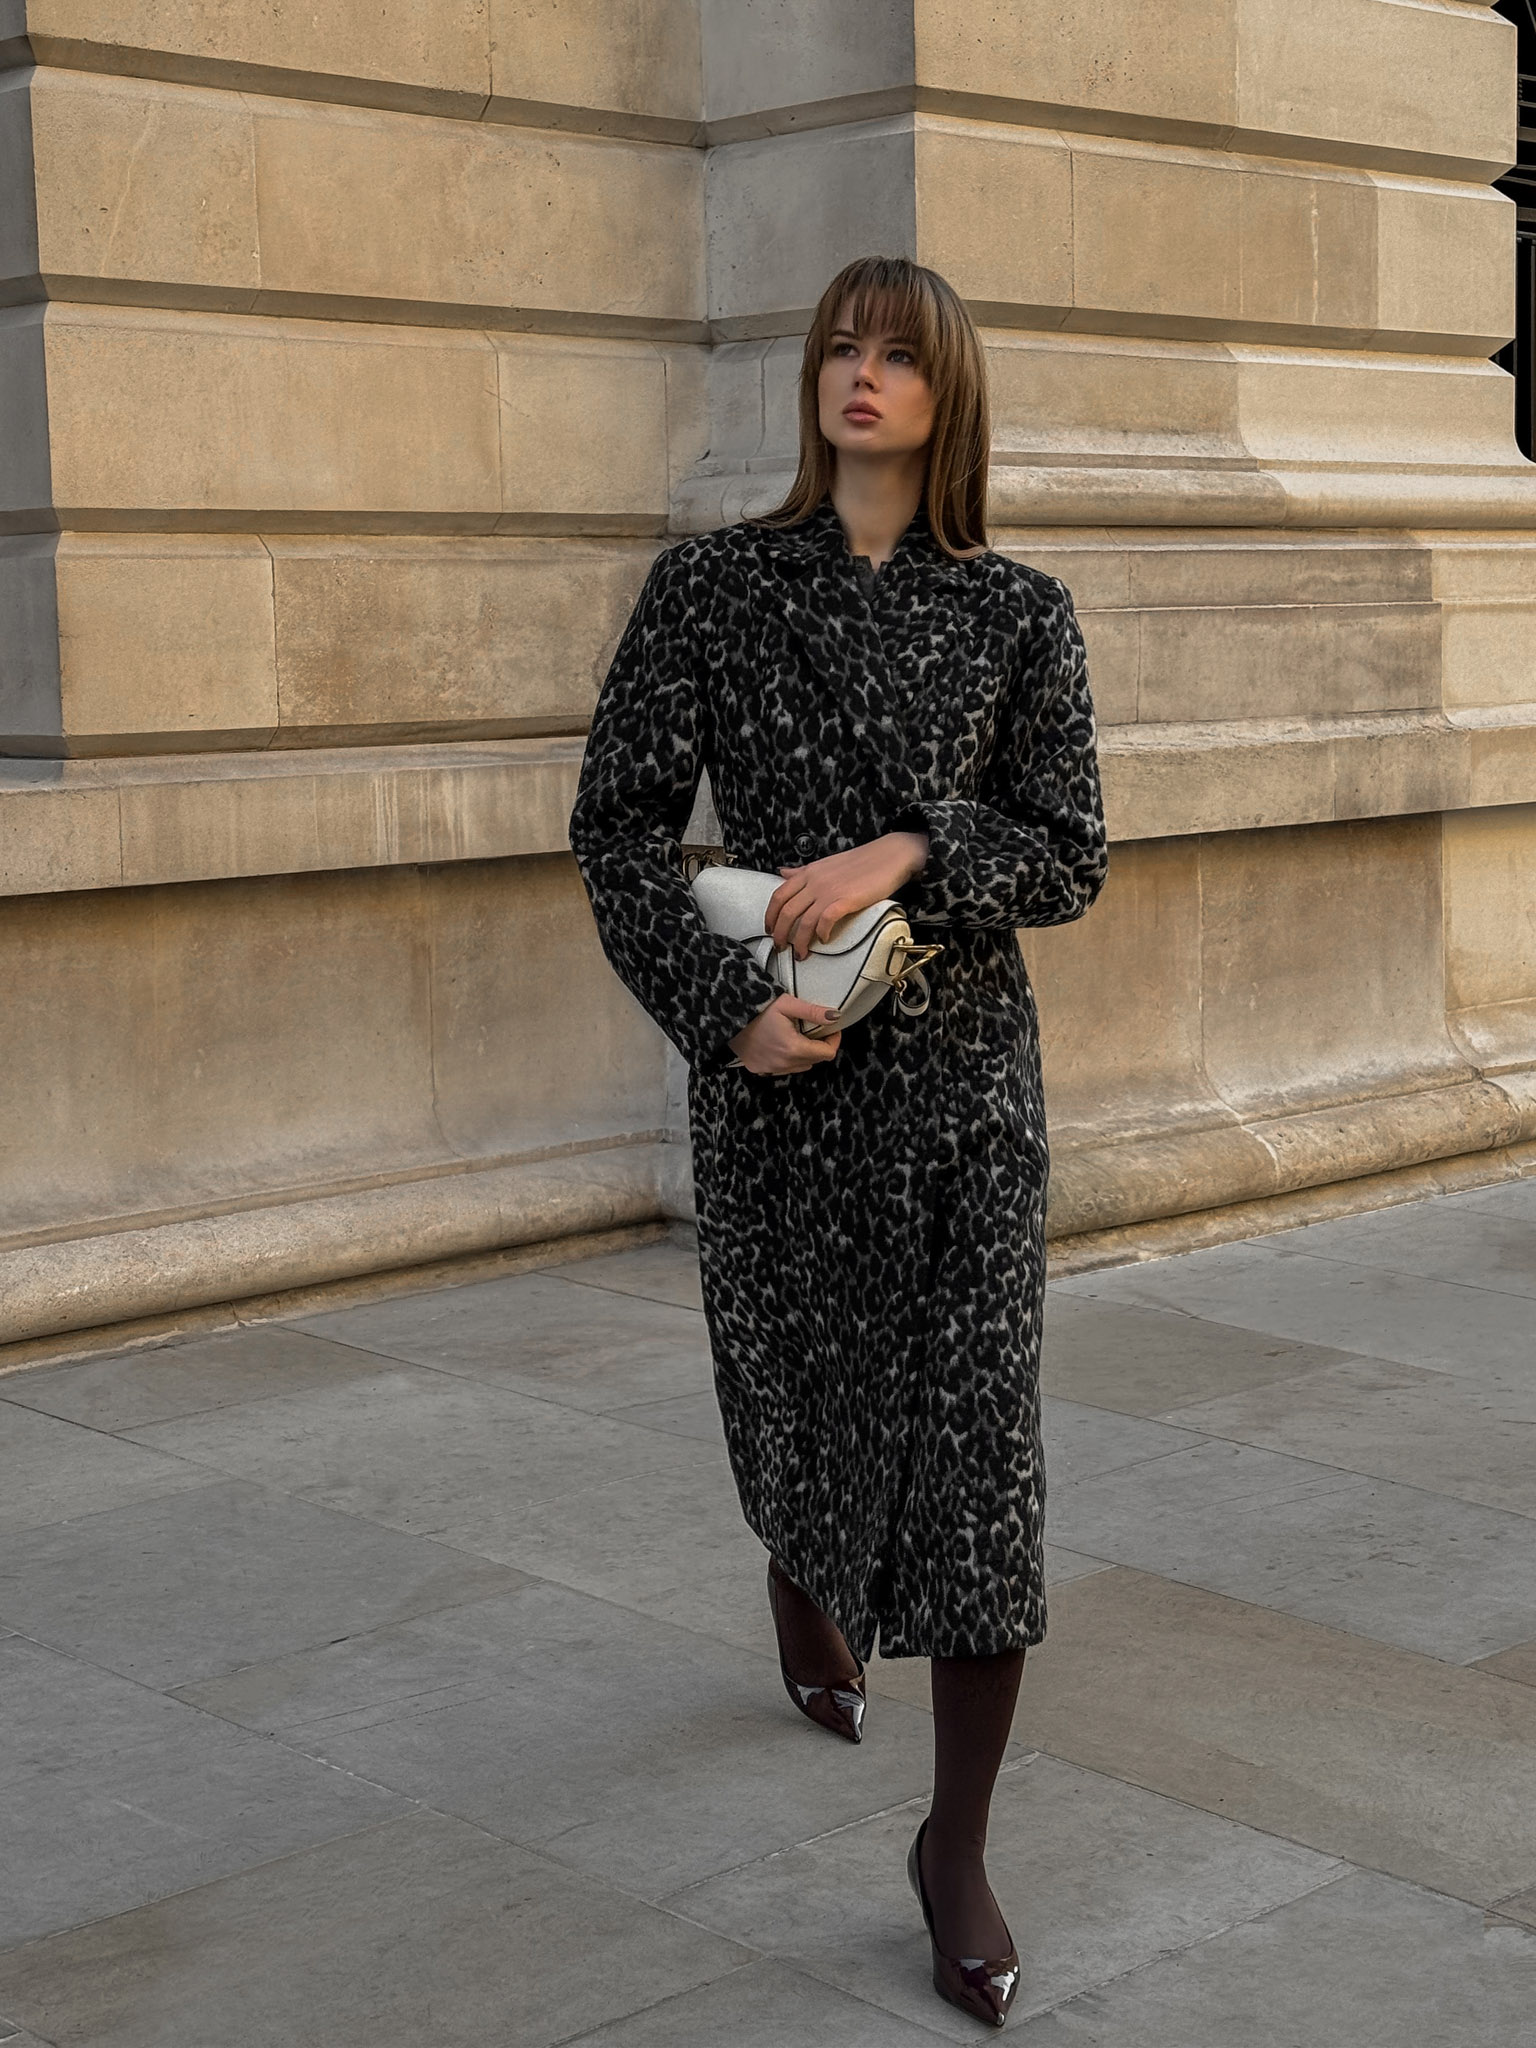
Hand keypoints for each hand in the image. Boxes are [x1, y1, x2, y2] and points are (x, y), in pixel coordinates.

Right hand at [730, 995, 842, 1074]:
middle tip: (815, 1029)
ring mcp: (773, 1069)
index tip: (832, 1029)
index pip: (827, 1053)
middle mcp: (785, 1064)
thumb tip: (835, 1016)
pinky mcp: (762, 1070)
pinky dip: (789, 1059)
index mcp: (794, 1048)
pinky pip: (785, 1068)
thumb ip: (813, 1012)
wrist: (727, 1019)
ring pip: (801, 1066)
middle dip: (820, 1046)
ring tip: (799, 1035)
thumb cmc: (756, 1009)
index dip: (833, 1041)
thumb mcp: (786, 1004)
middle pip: (815, 1061)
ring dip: (805, 1054)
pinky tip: (782, 1044)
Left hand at [765, 831, 928, 960]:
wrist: (890, 856)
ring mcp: (830, 891)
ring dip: (799, 941)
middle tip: (782, 947)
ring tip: (801, 953)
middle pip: (787, 912)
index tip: (770, 930)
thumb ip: (802, 871)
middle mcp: (815, 882)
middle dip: (781, 934)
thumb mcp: (825, 863)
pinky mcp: (846, 900)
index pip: (778, 896)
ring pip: (804, 921)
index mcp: (808, 873)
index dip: (770, 916)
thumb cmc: (860, 861)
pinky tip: (823, 940)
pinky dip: (821, 934)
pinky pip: (825, 921)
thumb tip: (783, 872)